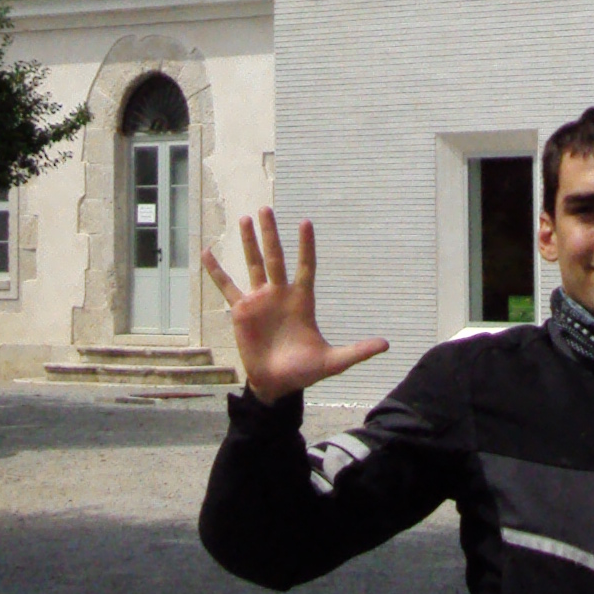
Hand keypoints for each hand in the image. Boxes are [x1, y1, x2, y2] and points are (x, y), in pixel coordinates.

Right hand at [202, 209, 387, 401]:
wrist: (276, 384)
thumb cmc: (304, 371)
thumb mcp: (332, 361)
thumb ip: (356, 351)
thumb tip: (386, 345)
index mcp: (302, 301)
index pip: (306, 267)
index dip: (306, 246)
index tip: (305, 223)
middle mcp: (280, 294)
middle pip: (276, 258)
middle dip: (271, 234)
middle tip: (266, 209)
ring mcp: (259, 300)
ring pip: (253, 264)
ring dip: (248, 242)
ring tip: (244, 219)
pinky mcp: (241, 311)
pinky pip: (227, 286)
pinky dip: (217, 270)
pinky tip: (207, 252)